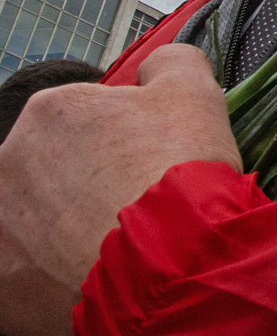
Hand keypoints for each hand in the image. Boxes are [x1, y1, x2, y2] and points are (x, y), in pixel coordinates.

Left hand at [0, 44, 241, 335]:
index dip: (124, 141)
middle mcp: (11, 160)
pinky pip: (27, 271)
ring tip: (112, 248)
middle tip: (130, 206)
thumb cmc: (176, 171)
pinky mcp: (1, 278)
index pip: (86, 120)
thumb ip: (171, 62)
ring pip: (37, 221)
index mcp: (52, 111)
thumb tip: (156, 66)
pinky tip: (90, 277)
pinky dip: (52, 275)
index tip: (149, 163)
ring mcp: (0, 223)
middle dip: (86, 184)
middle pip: (55, 169)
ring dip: (66, 230)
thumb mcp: (193, 92)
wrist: (166, 260)